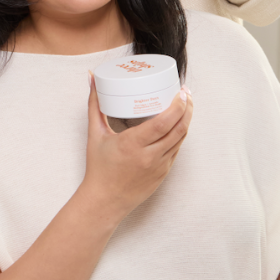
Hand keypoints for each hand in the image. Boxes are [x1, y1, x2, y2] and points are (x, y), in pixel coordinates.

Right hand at [80, 78, 191, 221]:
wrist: (105, 200)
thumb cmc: (98, 168)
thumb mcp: (95, 134)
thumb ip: (94, 105)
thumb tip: (92, 79)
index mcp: (133, 144)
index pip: (163, 123)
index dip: (177, 106)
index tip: (180, 92)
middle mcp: (150, 156)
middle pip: (178, 129)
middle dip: (187, 109)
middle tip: (186, 93)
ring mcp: (159, 166)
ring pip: (181, 140)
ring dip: (186, 121)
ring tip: (185, 105)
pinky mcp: (163, 174)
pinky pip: (176, 151)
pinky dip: (179, 135)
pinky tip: (178, 125)